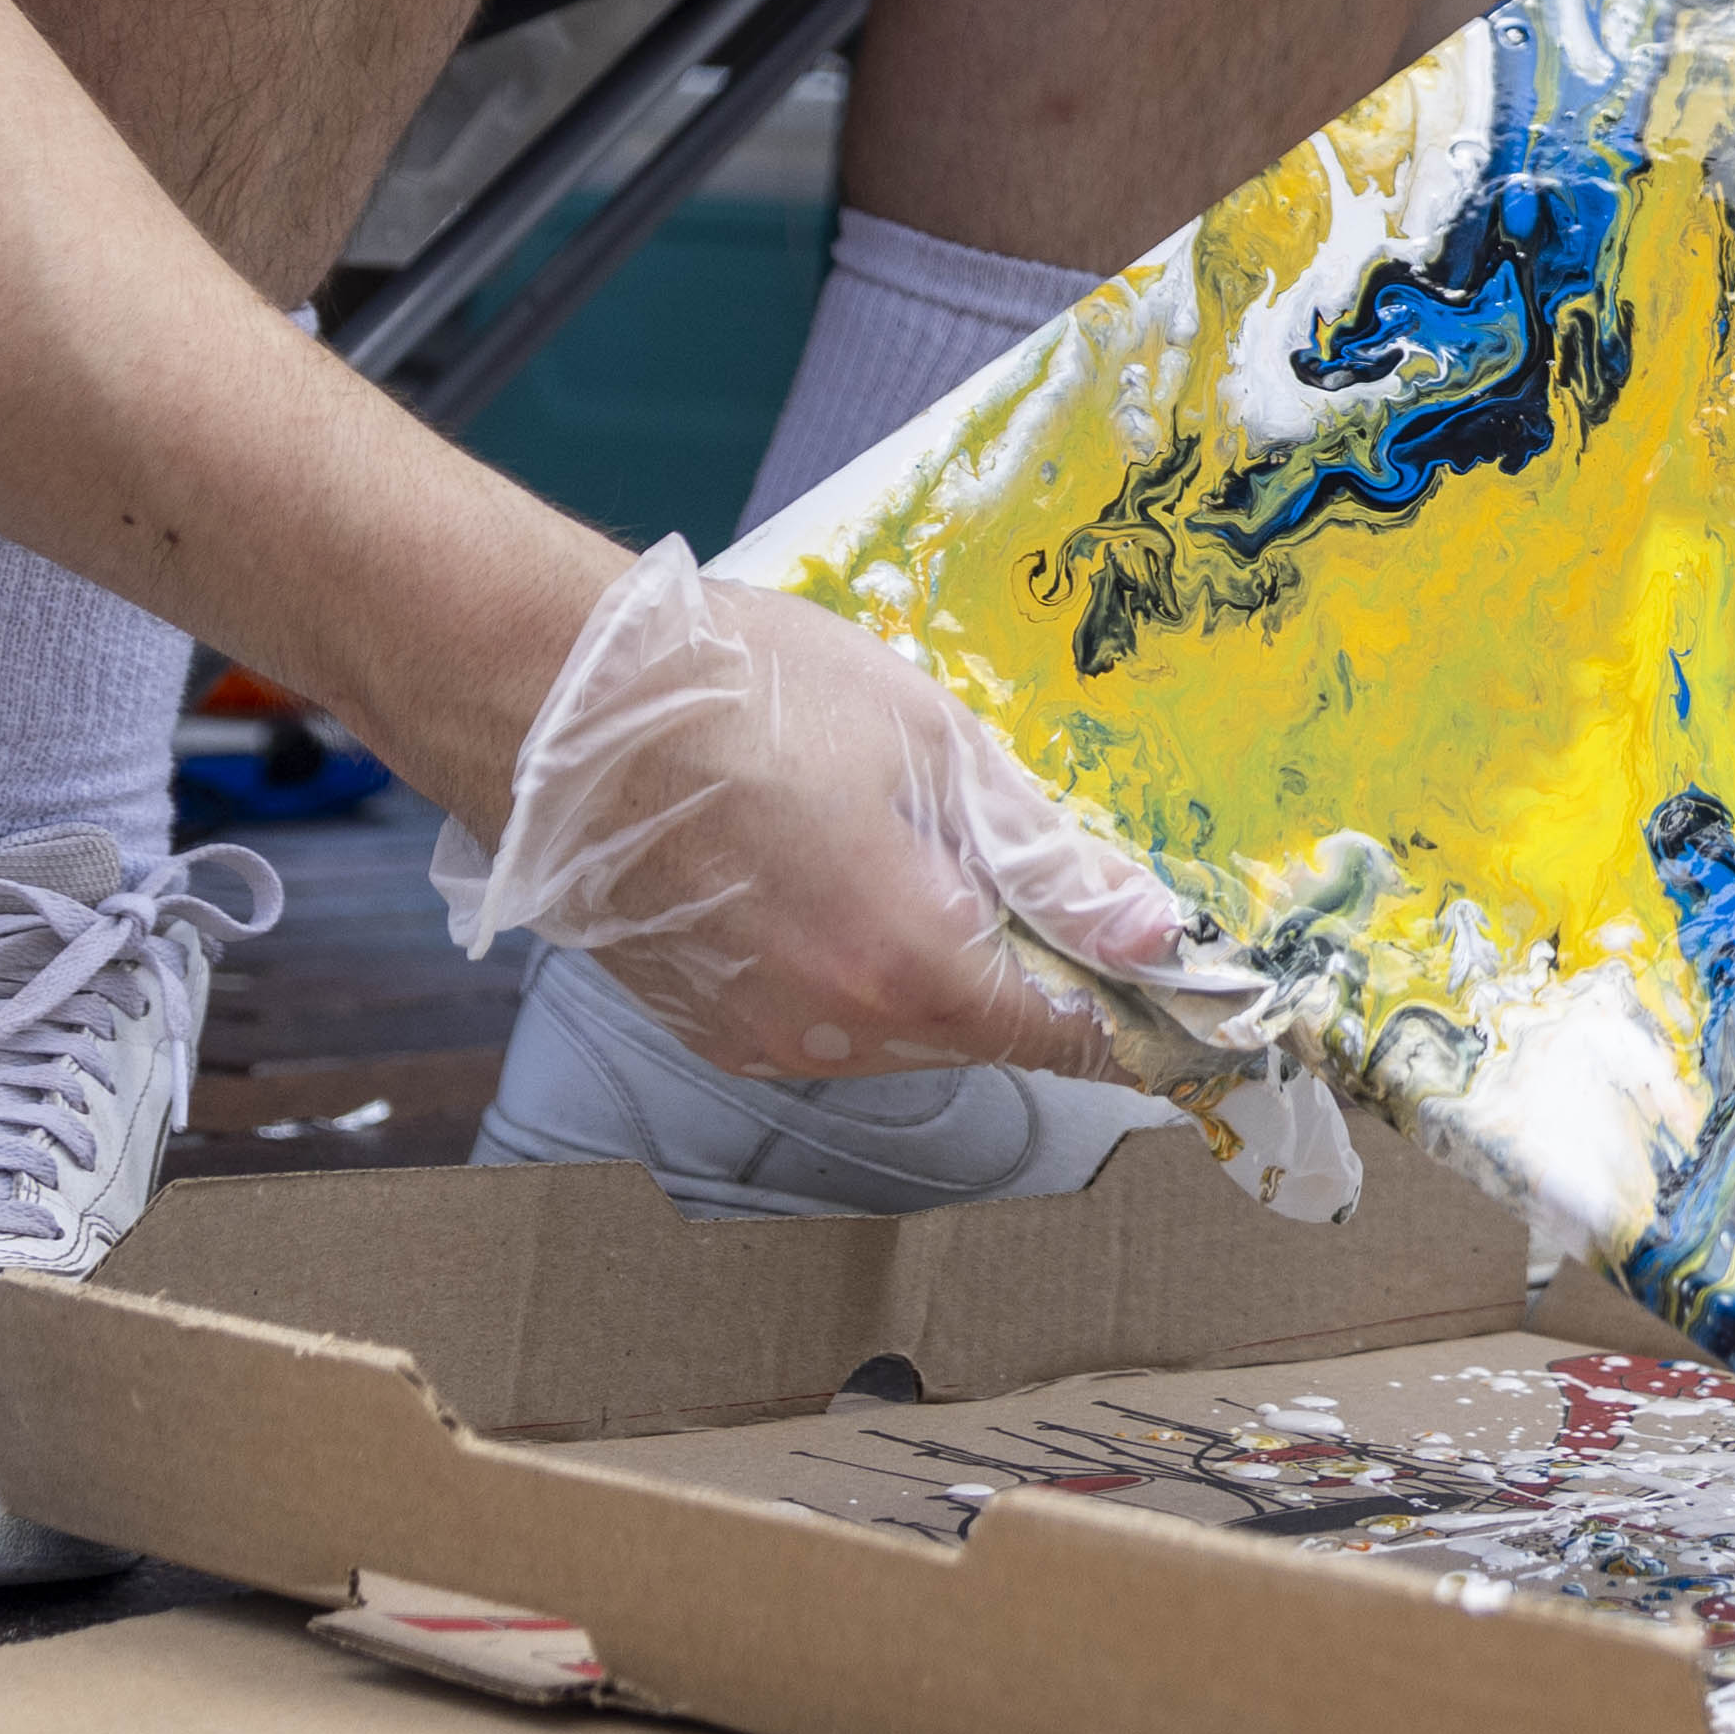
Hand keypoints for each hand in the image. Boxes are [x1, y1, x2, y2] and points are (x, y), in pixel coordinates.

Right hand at [430, 542, 1198, 1081]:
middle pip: (990, 1038)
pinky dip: (863, 976)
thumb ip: (1046, 854)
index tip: (1180, 992)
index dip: (1134, 1015)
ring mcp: (763, 1040)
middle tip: (1052, 881)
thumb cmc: (741, 693)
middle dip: (1037, 974)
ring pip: (907, 1038)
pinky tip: (842, 880)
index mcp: (910, 962)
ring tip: (929, 856)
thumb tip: (1149, 926)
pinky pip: (828, 1027)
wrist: (554, 701)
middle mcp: (836, 1033)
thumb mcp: (929, 744)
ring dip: (946, 973)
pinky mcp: (708, 1028)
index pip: (1068, 1034)